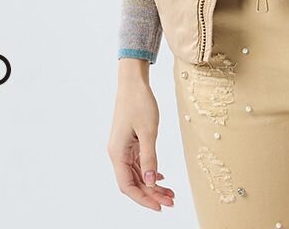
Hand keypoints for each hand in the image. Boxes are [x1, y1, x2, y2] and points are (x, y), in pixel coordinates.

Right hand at [108, 67, 175, 211]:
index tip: (159, 206)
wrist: (133, 82)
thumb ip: (150, 158)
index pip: (127, 186)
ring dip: (152, 184)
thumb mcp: (148, 131)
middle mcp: (117, 153)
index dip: (143, 199)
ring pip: (137, 174)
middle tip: (171, 201)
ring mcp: (123, 147)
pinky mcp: (129, 141)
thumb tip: (151, 183)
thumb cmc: (139, 102)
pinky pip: (138, 163)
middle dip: (151, 194)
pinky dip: (149, 171)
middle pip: (133, 182)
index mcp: (117, 153)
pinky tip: (161, 176)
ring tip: (170, 192)